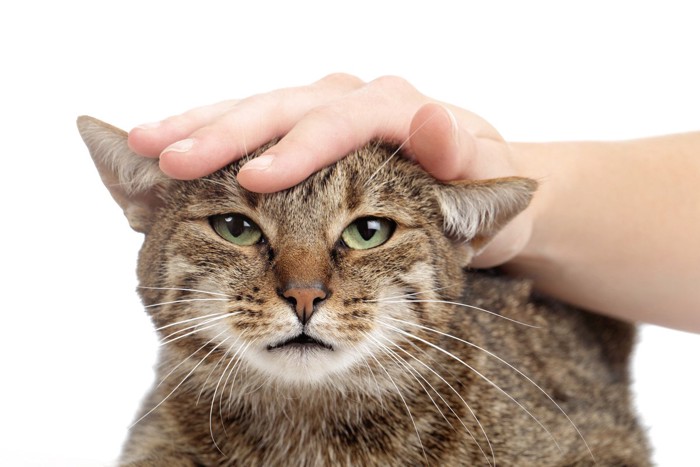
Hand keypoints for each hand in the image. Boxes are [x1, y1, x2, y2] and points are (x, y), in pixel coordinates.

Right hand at [127, 74, 532, 267]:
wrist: (464, 184)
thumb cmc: (469, 188)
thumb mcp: (478, 182)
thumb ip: (459, 160)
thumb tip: (432, 121)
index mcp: (393, 108)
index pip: (338, 124)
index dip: (296, 151)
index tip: (257, 182)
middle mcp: (348, 100)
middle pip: (280, 107)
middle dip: (224, 133)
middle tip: (169, 158)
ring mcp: (318, 111)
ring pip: (251, 110)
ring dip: (197, 127)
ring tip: (142, 145)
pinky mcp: (296, 131)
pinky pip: (245, 127)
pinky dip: (204, 137)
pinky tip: (162, 152)